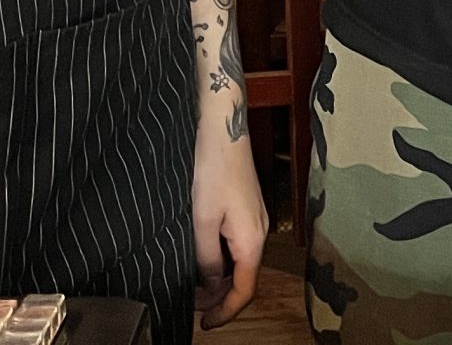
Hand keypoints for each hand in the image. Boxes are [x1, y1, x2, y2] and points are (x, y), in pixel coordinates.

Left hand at [192, 107, 268, 326]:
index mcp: (252, 240)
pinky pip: (237, 243)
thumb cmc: (214, 168)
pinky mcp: (247, 208)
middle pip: (244, 277)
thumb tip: (210, 284)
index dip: (226, 311)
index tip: (205, 323)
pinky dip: (221, 257)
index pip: (244, 290)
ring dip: (218, 276)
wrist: (223, 127)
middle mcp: (259, 232)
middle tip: (192, 305)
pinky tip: (202, 254)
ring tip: (192, 283)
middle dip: (219, 296)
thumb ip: (206, 257)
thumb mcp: (202, 219)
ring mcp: (254, 219)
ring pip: (239, 260)